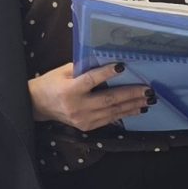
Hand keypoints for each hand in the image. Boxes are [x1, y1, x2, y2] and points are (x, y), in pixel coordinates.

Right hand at [28, 61, 150, 130]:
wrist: (38, 105)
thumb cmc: (52, 83)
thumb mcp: (64, 71)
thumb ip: (83, 68)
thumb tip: (108, 61)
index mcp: (69, 90)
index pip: (91, 80)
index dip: (107, 73)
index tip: (123, 66)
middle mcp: (77, 107)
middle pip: (108, 100)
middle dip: (131, 94)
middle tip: (148, 90)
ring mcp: (83, 119)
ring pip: (113, 112)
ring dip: (133, 105)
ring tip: (149, 100)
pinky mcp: (87, 127)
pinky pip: (110, 120)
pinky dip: (125, 114)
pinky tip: (137, 109)